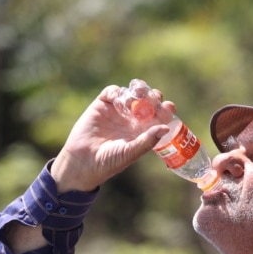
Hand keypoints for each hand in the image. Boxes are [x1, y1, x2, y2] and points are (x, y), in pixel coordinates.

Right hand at [50, 85, 175, 192]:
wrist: (83, 162)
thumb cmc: (109, 162)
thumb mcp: (130, 152)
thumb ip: (147, 141)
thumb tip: (165, 128)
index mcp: (143, 130)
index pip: (159, 116)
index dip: (165, 110)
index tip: (169, 107)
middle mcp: (132, 119)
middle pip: (148, 101)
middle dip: (153, 97)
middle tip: (155, 98)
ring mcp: (117, 111)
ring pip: (132, 94)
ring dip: (138, 91)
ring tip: (139, 96)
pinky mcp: (101, 105)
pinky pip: (112, 92)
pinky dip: (117, 91)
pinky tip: (119, 99)